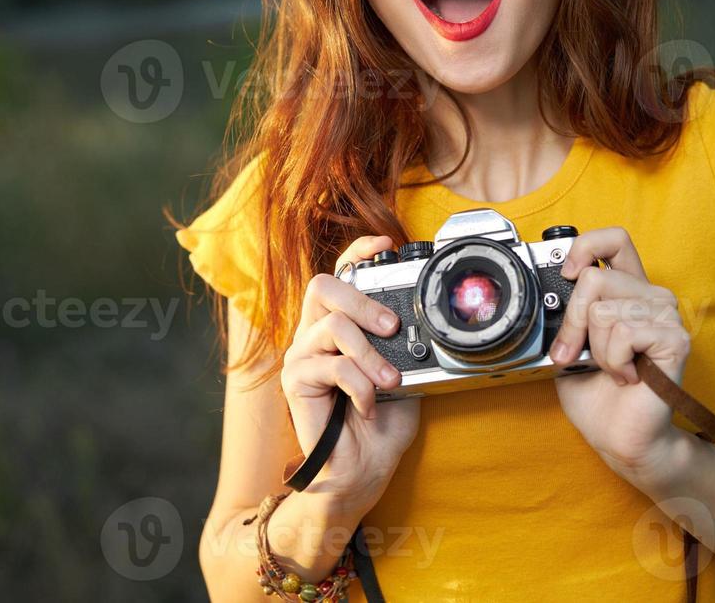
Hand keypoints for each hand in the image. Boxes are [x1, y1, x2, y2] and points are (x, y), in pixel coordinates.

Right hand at [281, 235, 421, 512]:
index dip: (359, 251)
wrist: (362, 471)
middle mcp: (314, 334)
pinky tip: (369, 404)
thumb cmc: (383, 425)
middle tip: (392, 325)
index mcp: (340, 326)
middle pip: (323, 286)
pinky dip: (360, 385)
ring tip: (390, 379)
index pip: (340, 275)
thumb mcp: (404, 372)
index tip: (387, 244)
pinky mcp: (295, 381)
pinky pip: (331, 366)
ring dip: (370, 353)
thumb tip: (419, 319)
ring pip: (332, 326)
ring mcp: (301, 356)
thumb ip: (403, 344)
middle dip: (362, 299)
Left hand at [547, 226, 690, 482]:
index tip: (566, 275)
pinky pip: (623, 333)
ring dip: (595, 350)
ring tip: (612, 369)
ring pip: (603, 310)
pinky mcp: (674, 339)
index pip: (614, 240)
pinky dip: (613, 361)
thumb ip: (567, 315)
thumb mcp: (570, 346)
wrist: (622, 438)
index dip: (585, 248)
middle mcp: (651, 297)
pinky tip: (627, 376)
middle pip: (594, 279)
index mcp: (629, 291)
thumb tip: (552, 291)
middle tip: (578, 355)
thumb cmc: (599, 396)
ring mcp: (666, 316)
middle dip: (572, 323)